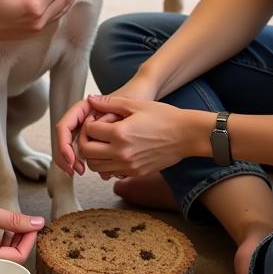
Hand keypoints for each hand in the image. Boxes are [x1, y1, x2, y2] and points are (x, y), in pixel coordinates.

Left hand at [77, 94, 202, 177]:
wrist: (186, 135)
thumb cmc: (164, 117)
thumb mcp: (136, 105)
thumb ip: (110, 103)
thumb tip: (90, 99)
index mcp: (120, 133)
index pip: (89, 131)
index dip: (88, 124)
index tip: (95, 120)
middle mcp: (121, 153)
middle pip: (87, 152)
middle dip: (85, 141)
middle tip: (93, 133)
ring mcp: (128, 166)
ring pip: (96, 167)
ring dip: (93, 155)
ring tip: (102, 143)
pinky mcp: (135, 173)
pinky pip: (110, 173)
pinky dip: (106, 164)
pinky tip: (114, 152)